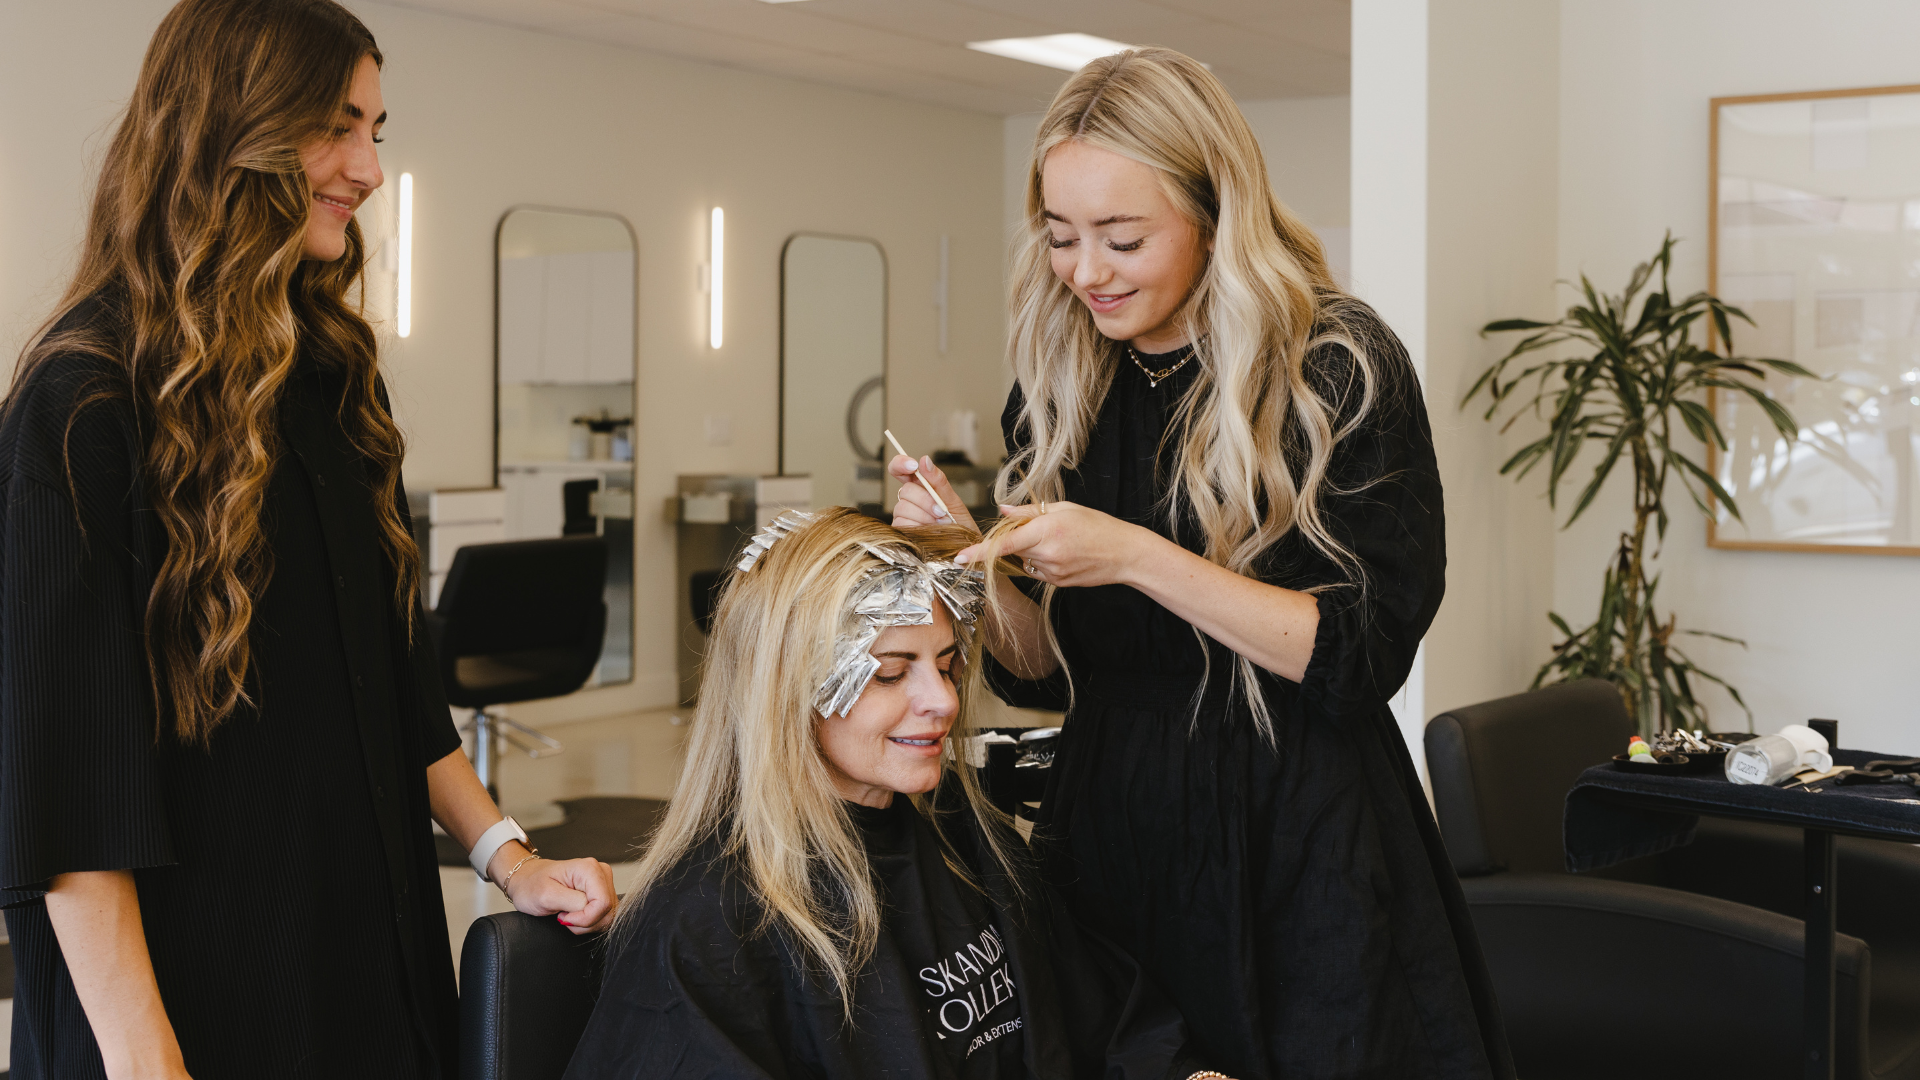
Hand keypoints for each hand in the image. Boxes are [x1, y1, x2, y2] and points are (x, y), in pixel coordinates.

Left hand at [502, 855, 616, 933]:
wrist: (526, 880)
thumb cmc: (531, 885)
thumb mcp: (546, 895)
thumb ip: (573, 902)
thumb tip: (591, 909)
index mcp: (589, 869)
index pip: (603, 903)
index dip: (586, 917)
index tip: (564, 917)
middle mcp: (601, 872)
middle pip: (608, 910)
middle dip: (586, 922)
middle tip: (564, 917)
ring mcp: (603, 882)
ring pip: (608, 915)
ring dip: (587, 923)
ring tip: (567, 915)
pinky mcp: (602, 892)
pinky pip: (604, 915)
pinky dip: (589, 921)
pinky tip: (574, 915)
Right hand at [888, 454, 976, 531]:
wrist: (965, 550)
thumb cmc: (961, 527)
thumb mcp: (954, 501)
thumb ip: (938, 481)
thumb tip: (925, 460)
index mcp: (921, 488)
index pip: (900, 470)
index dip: (901, 464)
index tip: (913, 465)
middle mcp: (909, 501)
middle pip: (905, 490)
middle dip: (925, 500)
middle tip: (942, 511)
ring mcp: (903, 516)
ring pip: (902, 507)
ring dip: (924, 515)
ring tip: (940, 524)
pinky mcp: (900, 533)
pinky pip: (902, 524)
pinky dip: (919, 527)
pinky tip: (929, 532)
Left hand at [955, 501, 1161, 588]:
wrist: (1125, 554)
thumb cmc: (1098, 526)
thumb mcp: (1065, 508)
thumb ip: (1029, 510)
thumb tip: (1002, 509)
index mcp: (1047, 530)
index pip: (1004, 543)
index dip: (978, 552)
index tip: (958, 558)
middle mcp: (1047, 554)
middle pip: (1012, 549)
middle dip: (1015, 538)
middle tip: (1040, 528)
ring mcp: (1052, 572)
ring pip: (1024, 560)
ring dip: (1031, 549)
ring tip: (1060, 540)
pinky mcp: (1056, 583)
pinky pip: (1036, 570)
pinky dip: (1042, 560)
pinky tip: (1064, 553)